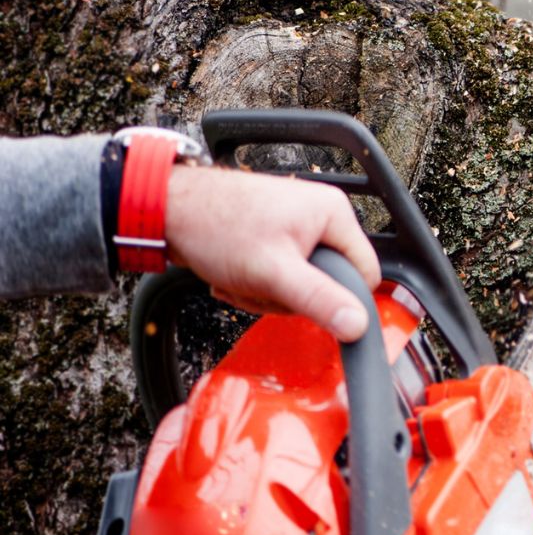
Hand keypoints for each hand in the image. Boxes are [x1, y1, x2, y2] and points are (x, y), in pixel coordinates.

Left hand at [162, 166, 380, 341]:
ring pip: (300, 283)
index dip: (338, 298)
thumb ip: (319, 299)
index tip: (304, 302)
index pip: (364, 273)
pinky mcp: (274, 236)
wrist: (167, 210)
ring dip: (267, 292)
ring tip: (241, 278)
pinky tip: (233, 274)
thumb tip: (359, 325)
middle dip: (289, 295)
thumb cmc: (216, 226)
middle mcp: (320, 215)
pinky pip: (280, 275)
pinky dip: (255, 283)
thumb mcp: (273, 272)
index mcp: (334, 213)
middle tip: (260, 286)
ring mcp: (296, 226)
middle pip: (328, 282)